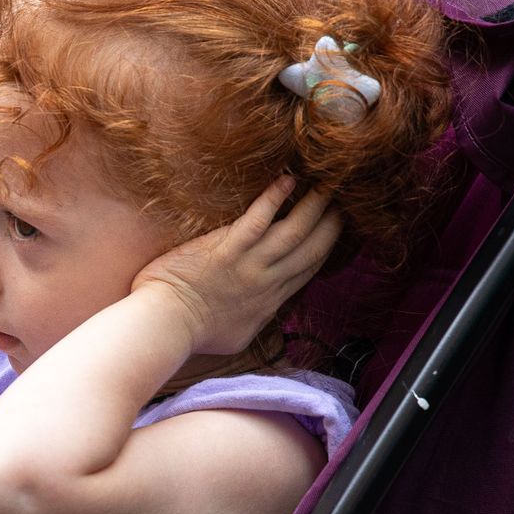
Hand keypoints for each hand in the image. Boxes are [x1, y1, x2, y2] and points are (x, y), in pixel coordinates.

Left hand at [131, 177, 340, 354]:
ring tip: (328, 182)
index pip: (308, 268)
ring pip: (295, 231)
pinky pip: (259, 218)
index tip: (337, 228)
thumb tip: (261, 312)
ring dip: (314, 206)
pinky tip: (288, 178)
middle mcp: (268, 281)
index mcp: (270, 301)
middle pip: (313, 248)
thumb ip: (254, 319)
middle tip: (345, 199)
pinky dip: (275, 197)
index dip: (326, 246)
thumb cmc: (193, 333)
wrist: (168, 326)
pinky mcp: (228, 248)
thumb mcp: (237, 336)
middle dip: (333, 223)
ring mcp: (250, 264)